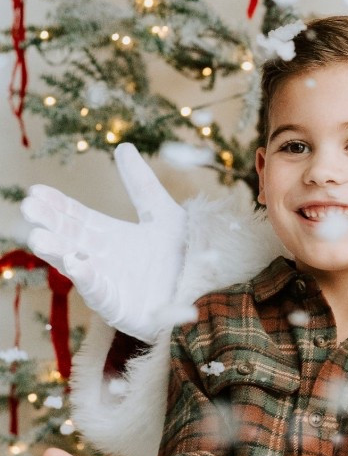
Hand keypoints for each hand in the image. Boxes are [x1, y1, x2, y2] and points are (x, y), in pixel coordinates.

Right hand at [22, 143, 187, 344]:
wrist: (209, 292)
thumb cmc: (185, 256)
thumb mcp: (163, 214)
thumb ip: (142, 185)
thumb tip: (124, 147)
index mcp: (110, 237)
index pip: (76, 217)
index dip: (57, 205)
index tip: (35, 191)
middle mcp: (104, 260)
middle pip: (70, 238)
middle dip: (50, 224)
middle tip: (29, 208)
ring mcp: (110, 285)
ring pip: (77, 266)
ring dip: (58, 253)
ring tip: (39, 238)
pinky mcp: (121, 308)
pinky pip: (100, 294)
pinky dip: (88, 279)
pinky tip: (76, 263)